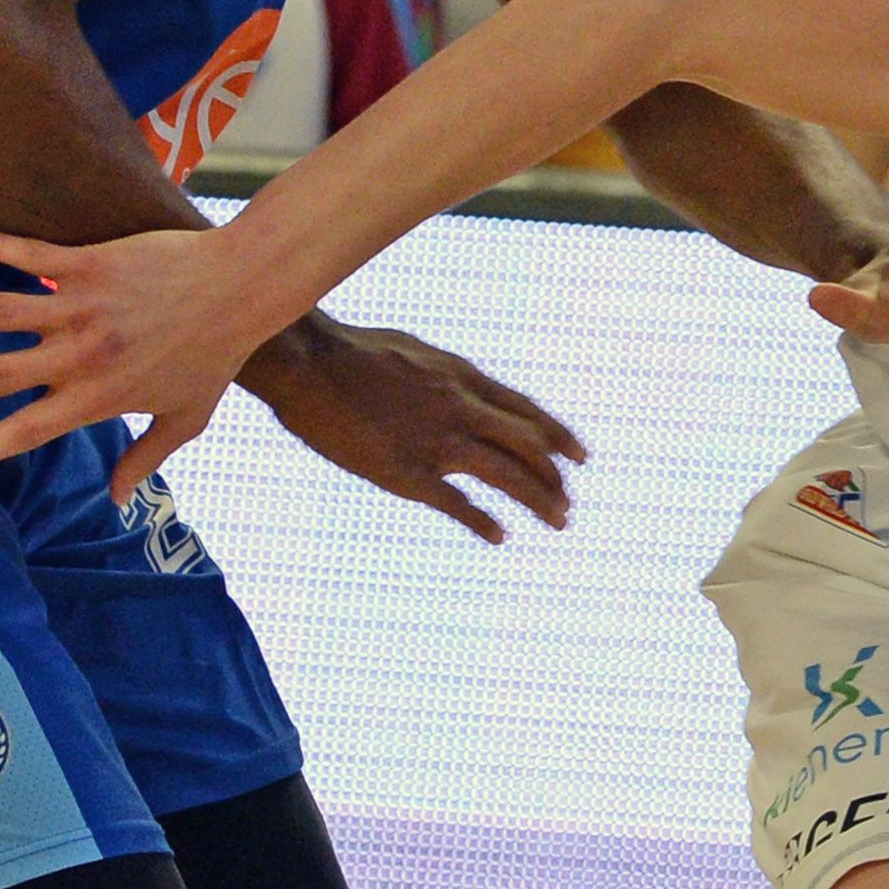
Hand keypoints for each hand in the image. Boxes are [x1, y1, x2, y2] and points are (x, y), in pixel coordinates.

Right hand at [0, 224, 275, 484]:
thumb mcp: (187, 418)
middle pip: (2, 375)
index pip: (32, 428)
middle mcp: (83, 356)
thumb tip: (117, 501)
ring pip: (4, 312)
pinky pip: (35, 256)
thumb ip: (145, 457)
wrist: (240, 288)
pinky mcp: (91, 264)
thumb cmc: (215, 356)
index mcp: (101, 397)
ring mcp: (83, 308)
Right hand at [243, 317, 588, 542]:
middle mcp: (460, 407)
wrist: (308, 363)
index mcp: (461, 377)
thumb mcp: (414, 351)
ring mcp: (436, 441)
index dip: (558, 436)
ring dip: (538, 500)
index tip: (580, 457)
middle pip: (528, 445)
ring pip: (506, 474)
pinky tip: (499, 537)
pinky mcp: (406, 472)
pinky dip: (483, 522)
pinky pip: (457, 504)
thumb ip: (444, 376)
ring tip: (558, 521)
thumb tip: (460, 389)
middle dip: (554, 476)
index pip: (526, 410)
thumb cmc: (350, 353)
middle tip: (568, 502)